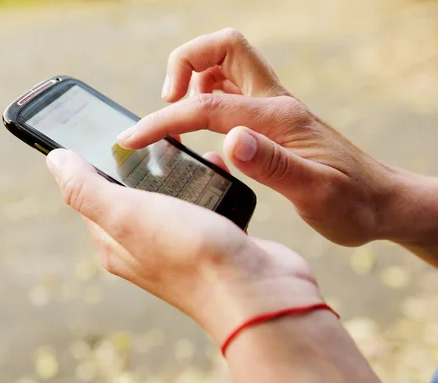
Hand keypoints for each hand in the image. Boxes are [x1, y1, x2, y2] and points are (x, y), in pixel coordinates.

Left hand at [45, 149, 323, 343]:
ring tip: (185, 144)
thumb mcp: (127, 214)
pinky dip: (208, 180)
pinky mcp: (214, 238)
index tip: (106, 129)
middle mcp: (145, 246)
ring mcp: (181, 243)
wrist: (260, 292)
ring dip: (178, 168)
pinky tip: (216, 166)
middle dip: (142, 160)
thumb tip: (54, 160)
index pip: (92, 194)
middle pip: (134, 190)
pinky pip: (204, 200)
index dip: (94, 161)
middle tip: (154, 134)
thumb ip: (87, 188)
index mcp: (116, 243)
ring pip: (172, 193)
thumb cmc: (191, 254)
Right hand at [117, 28, 396, 246]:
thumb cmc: (352, 203)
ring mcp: (273, 109)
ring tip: (178, 120)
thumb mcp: (316, 193)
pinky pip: (229, 95)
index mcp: (279, 117)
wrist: (381, 203)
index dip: (166, 119)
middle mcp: (275, 102)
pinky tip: (202, 139)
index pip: (209, 106)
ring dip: (193, 81)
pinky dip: (205, 103)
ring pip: (223, 66)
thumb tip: (231, 139)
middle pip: (222, 47)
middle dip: (184, 64)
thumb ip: (273, 164)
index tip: (134, 139)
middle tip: (167, 103)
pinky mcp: (271, 122)